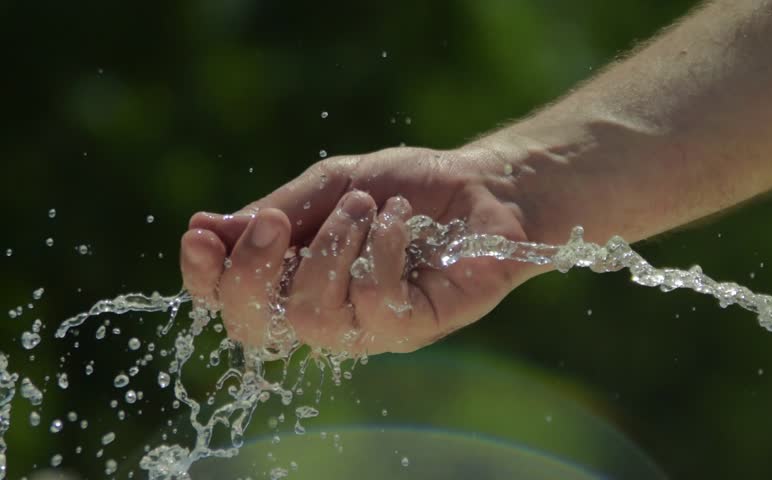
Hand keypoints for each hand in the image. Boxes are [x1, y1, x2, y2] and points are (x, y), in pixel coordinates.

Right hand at [179, 146, 539, 353]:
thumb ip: (278, 210)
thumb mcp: (335, 185)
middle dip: (252, 271)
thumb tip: (206, 227)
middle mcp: (326, 310)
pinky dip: (378, 251)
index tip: (199, 234)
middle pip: (256, 325)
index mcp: (296, 277)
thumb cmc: (407, 187)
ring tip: (362, 206)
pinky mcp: (413, 327)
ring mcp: (369, 326)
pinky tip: (396, 219)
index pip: (232, 300)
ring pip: (312, 318)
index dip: (205, 276)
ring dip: (329, 249)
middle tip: (276, 221)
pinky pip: (374, 306)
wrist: (484, 187)